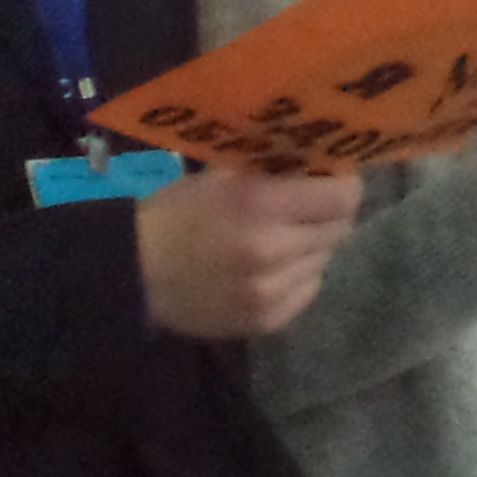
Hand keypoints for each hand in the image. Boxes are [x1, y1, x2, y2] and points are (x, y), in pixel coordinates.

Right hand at [135, 165, 365, 338]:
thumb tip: (323, 156)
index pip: (342, 196)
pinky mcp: (268, 320)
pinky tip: (271, 265)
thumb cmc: (175, 213)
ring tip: (283, 235)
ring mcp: (272, 292)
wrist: (133, 276)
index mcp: (259, 205)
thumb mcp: (220, 175)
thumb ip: (272, 167)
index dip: (343, 183)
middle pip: (339, 229)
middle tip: (309, 203)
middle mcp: (273, 251)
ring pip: (325, 259)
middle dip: (329, 212)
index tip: (333, 176)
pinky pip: (308, 289)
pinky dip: (298, 273)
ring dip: (313, 244)